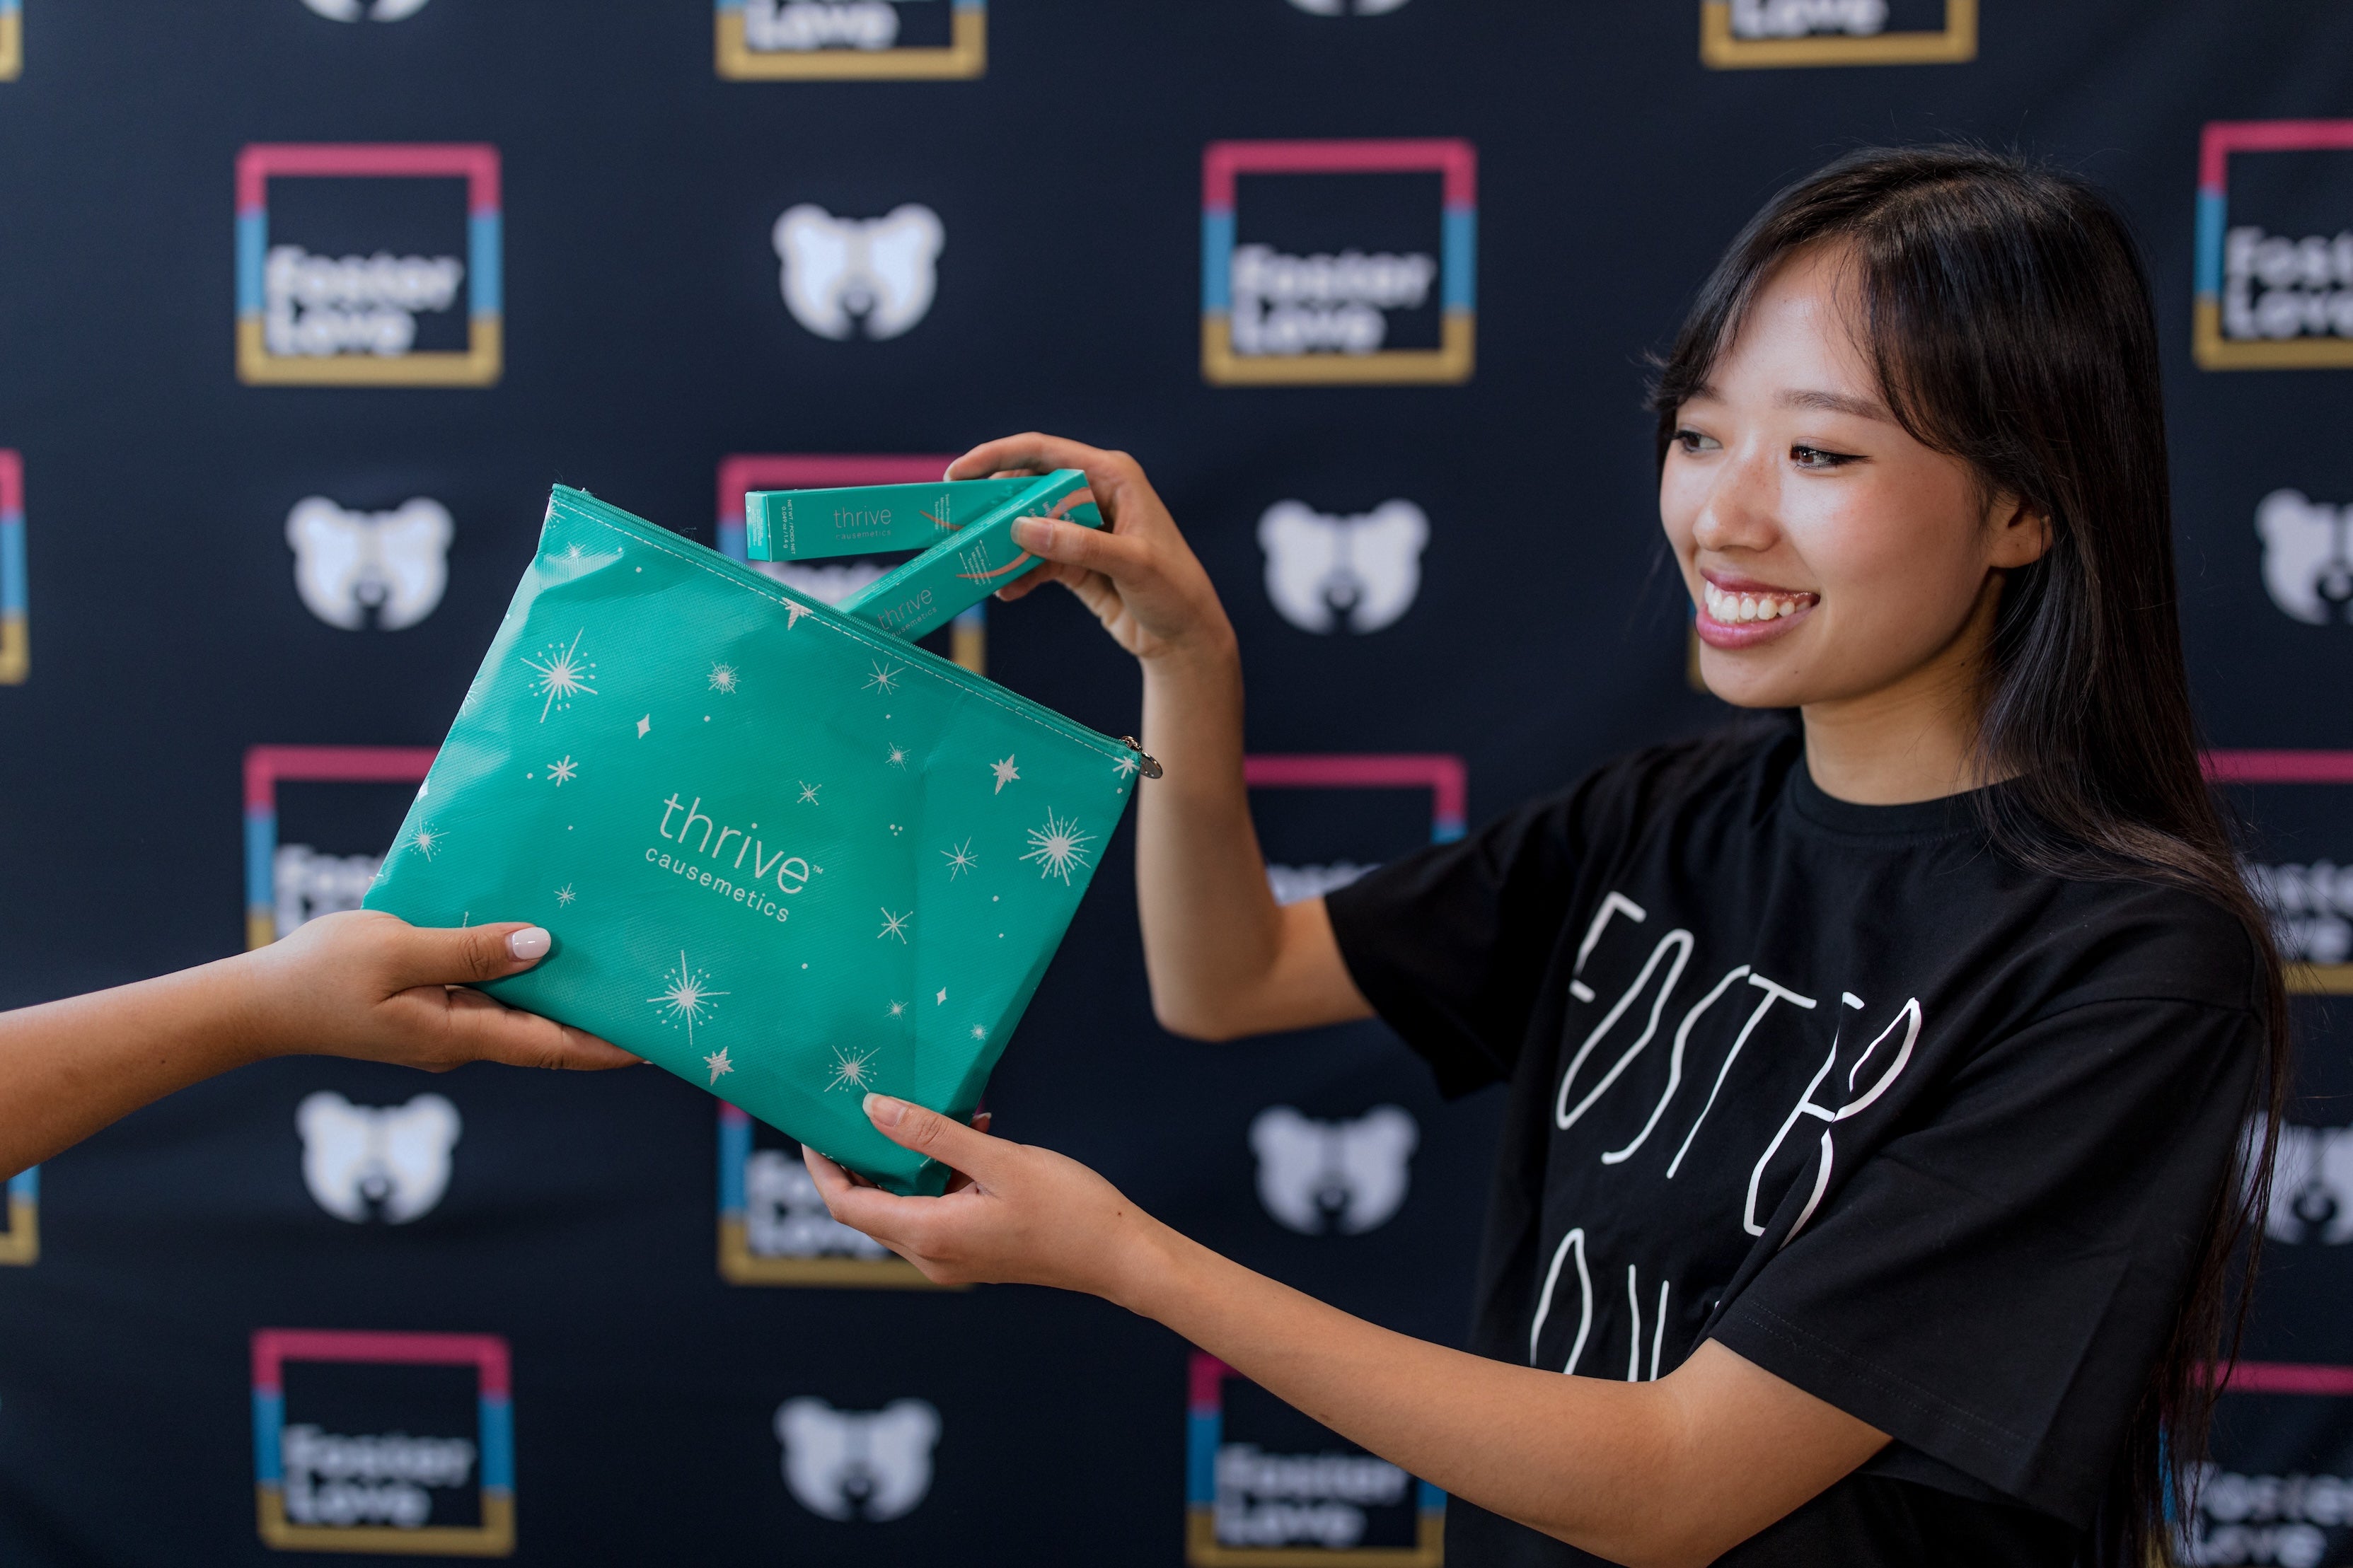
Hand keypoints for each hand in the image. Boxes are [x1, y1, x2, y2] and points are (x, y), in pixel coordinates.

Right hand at [240, 910, 638, 1072]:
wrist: (260, 1001)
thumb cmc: (321, 974)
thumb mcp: (397, 949)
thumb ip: (470, 950)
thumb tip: (542, 945)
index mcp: (459, 1035)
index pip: (554, 1046)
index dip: (610, 1044)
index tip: (660, 1038)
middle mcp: (463, 1039)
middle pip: (547, 1030)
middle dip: (600, 1015)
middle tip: (654, 985)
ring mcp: (448, 1026)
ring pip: (522, 1010)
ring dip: (564, 989)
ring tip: (617, 958)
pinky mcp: (433, 1007)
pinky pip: (491, 994)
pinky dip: (523, 973)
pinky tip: (545, 941)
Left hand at [803, 1093, 1155, 1295]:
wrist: (1120, 1256)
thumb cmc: (1068, 1207)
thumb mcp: (999, 1160)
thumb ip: (932, 1135)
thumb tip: (874, 1110)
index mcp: (929, 1235)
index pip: (847, 1204)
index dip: (823, 1165)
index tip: (817, 1125)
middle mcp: (930, 1256)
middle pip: (868, 1206)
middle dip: (863, 1157)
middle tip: (866, 1105)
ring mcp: (950, 1259)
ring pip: (903, 1205)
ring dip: (909, 1161)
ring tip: (936, 1113)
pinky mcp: (971, 1252)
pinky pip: (934, 1210)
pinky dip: (939, 1174)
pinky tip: (971, 1137)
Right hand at [947, 433, 1236, 664]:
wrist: (1186, 639)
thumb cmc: (1174, 591)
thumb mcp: (1132, 565)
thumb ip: (1079, 545)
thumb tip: (1021, 527)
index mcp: (1112, 476)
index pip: (1045, 453)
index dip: (997, 456)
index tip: (959, 473)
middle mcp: (1094, 494)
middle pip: (1028, 486)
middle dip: (993, 505)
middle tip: (956, 521)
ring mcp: (1083, 528)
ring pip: (1027, 525)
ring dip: (1002, 545)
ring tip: (978, 564)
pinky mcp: (1075, 560)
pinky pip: (1035, 560)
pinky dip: (1018, 574)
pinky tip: (1006, 591)